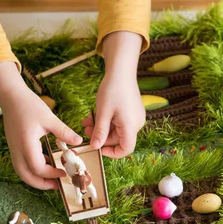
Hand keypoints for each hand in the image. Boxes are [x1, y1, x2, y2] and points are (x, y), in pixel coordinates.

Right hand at [0, 62, 82, 189]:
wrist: (11, 97)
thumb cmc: (29, 105)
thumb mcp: (49, 118)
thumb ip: (63, 132)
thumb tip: (78, 141)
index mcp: (26, 145)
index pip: (38, 168)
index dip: (52, 174)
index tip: (64, 171)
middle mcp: (17, 150)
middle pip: (26, 176)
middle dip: (41, 184)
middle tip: (56, 185)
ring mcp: (13, 149)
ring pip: (22, 172)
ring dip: (35, 178)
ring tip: (51, 178)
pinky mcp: (13, 146)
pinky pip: (21, 164)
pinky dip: (32, 169)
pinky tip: (45, 162)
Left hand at [83, 31, 145, 157]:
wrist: (121, 71)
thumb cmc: (112, 90)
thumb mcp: (102, 112)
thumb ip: (99, 132)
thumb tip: (95, 147)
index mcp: (131, 126)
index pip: (126, 149)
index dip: (113, 153)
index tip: (99, 148)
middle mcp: (136, 123)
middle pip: (119, 139)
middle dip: (101, 136)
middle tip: (86, 129)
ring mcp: (135, 117)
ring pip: (116, 130)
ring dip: (101, 128)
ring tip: (87, 121)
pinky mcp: (132, 112)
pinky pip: (119, 122)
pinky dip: (107, 121)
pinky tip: (95, 115)